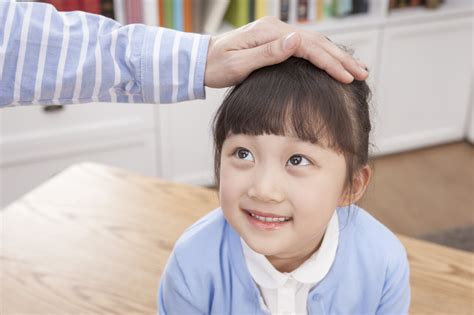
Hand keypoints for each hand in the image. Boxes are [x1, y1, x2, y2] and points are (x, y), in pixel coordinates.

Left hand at [204, 16, 368, 87]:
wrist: (202, 60)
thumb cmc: (217, 66)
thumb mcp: (238, 64)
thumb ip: (268, 53)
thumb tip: (296, 40)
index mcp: (269, 32)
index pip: (308, 46)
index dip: (330, 62)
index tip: (347, 76)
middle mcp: (276, 28)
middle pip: (316, 42)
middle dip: (341, 59)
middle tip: (362, 74)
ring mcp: (276, 32)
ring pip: (313, 43)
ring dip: (335, 56)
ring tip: (355, 69)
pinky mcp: (275, 39)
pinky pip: (304, 46)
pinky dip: (322, 55)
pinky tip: (333, 62)